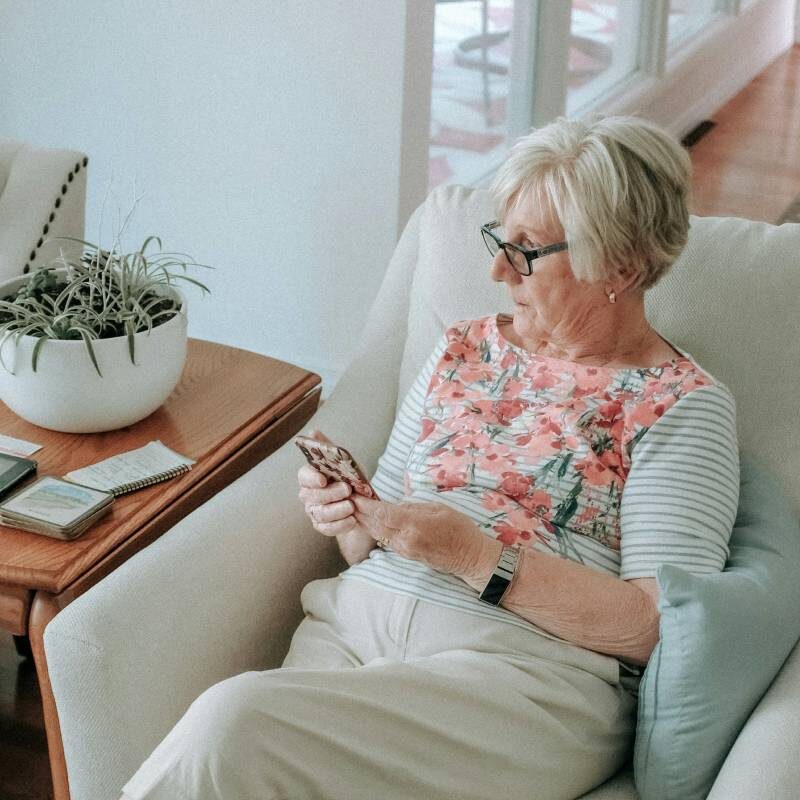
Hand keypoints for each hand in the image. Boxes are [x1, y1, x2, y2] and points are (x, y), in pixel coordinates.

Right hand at [297, 430, 354, 536]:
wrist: (362, 502)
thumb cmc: (349, 478)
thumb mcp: (344, 462)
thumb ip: (329, 449)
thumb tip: (313, 432)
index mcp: (310, 476)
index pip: (304, 475)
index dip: (312, 478)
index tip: (323, 479)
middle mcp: (308, 494)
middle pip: (312, 496)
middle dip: (330, 494)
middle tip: (347, 490)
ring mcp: (314, 511)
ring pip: (320, 513)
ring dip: (337, 511)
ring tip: (352, 507)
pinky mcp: (322, 526)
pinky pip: (327, 528)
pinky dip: (340, 525)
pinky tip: (352, 520)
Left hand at [351, 495, 496, 581]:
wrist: (469, 558)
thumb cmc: (460, 530)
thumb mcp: (439, 509)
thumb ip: (414, 506)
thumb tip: (395, 505)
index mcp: (414, 525)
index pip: (382, 513)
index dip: (365, 504)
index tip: (353, 493)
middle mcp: (405, 539)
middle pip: (374, 524)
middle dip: (358, 511)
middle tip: (345, 497)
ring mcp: (404, 549)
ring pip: (376, 533)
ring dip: (363, 520)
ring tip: (351, 507)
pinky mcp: (405, 555)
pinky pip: (384, 540)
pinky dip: (373, 529)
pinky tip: (367, 521)